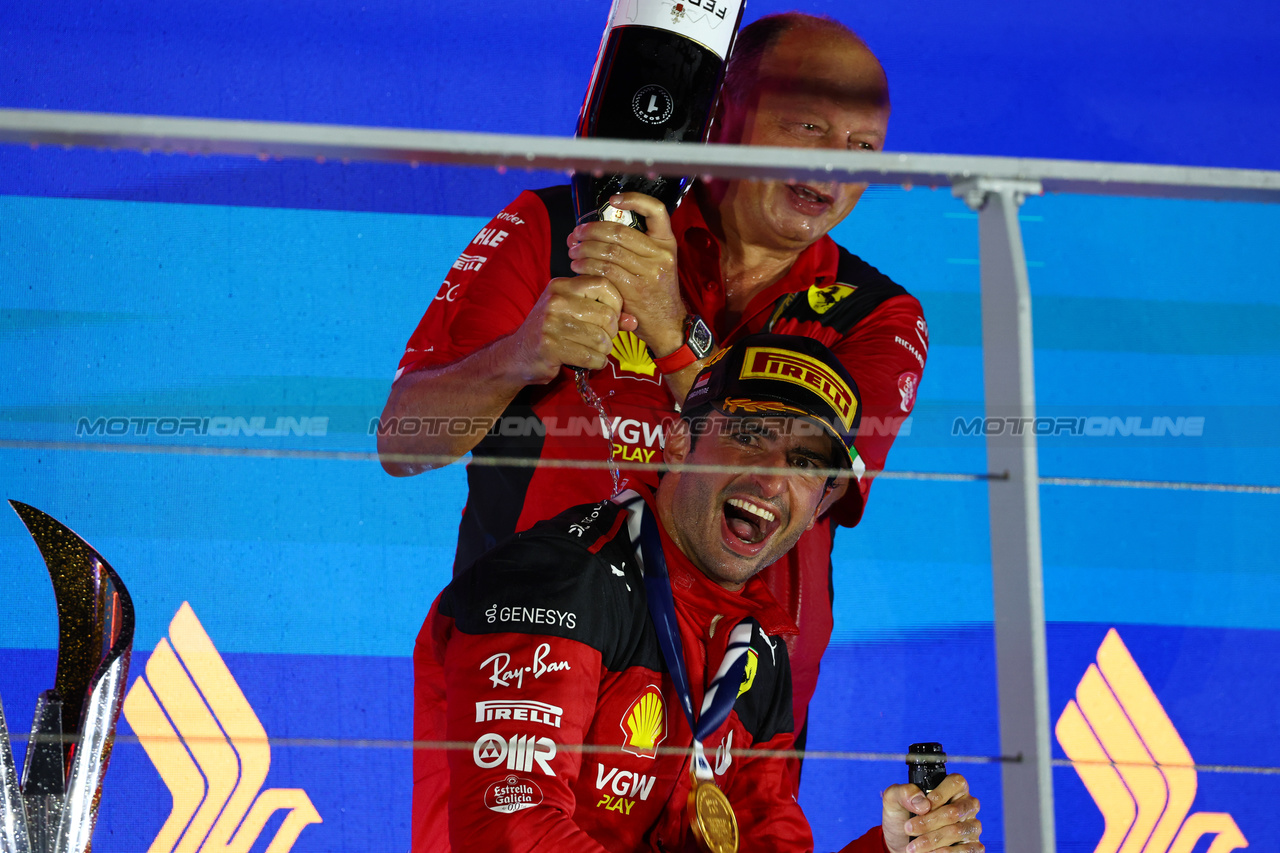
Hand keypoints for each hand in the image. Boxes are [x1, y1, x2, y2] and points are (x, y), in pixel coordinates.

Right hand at [510, 275, 621, 382]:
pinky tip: (591, 361)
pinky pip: (590, 357)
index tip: (612, 316)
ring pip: (601, 339)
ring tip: (596, 351)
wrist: (517, 354)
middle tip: (604, 339)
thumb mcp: (575, 312)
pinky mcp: (550, 347)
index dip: (616, 303)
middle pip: (606, 315)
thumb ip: (605, 312)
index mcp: (562, 285)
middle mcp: (556, 301)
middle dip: (612, 333)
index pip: (603, 285)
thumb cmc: (552, 330)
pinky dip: (597, 363)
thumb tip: (634, 321)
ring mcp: (551, 324)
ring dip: (604, 350)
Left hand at [567, 192, 685, 356]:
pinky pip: (605, 271)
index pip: (657, 210)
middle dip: (592, 230)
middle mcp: (660, 254)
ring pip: (609, 251)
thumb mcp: (658, 264)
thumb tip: (600, 229)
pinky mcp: (635, 290)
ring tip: (572, 251)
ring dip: (585, 249)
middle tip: (576, 234)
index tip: (612, 201)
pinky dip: (587, 266)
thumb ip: (638, 247)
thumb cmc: (655, 291)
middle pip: (620, 231)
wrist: (668, 324)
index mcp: (666, 243)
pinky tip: (577, 267)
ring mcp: (649, 272)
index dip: (634, 200)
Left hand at [881, 775, 981, 852]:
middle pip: (954, 811)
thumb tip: (923, 803)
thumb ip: (904, 793)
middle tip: (909, 829)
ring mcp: (971, 826)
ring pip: (957, 832)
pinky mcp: (973, 846)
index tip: (920, 808)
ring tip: (913, 846)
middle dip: (928, 822)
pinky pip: (966, 850)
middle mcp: (966, 805)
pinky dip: (945, 852)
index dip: (939, 795)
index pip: (955, 783)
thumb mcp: (894, 800)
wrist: (900, 842)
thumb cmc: (902, 817)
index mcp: (952, 787)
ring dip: (932, 840)